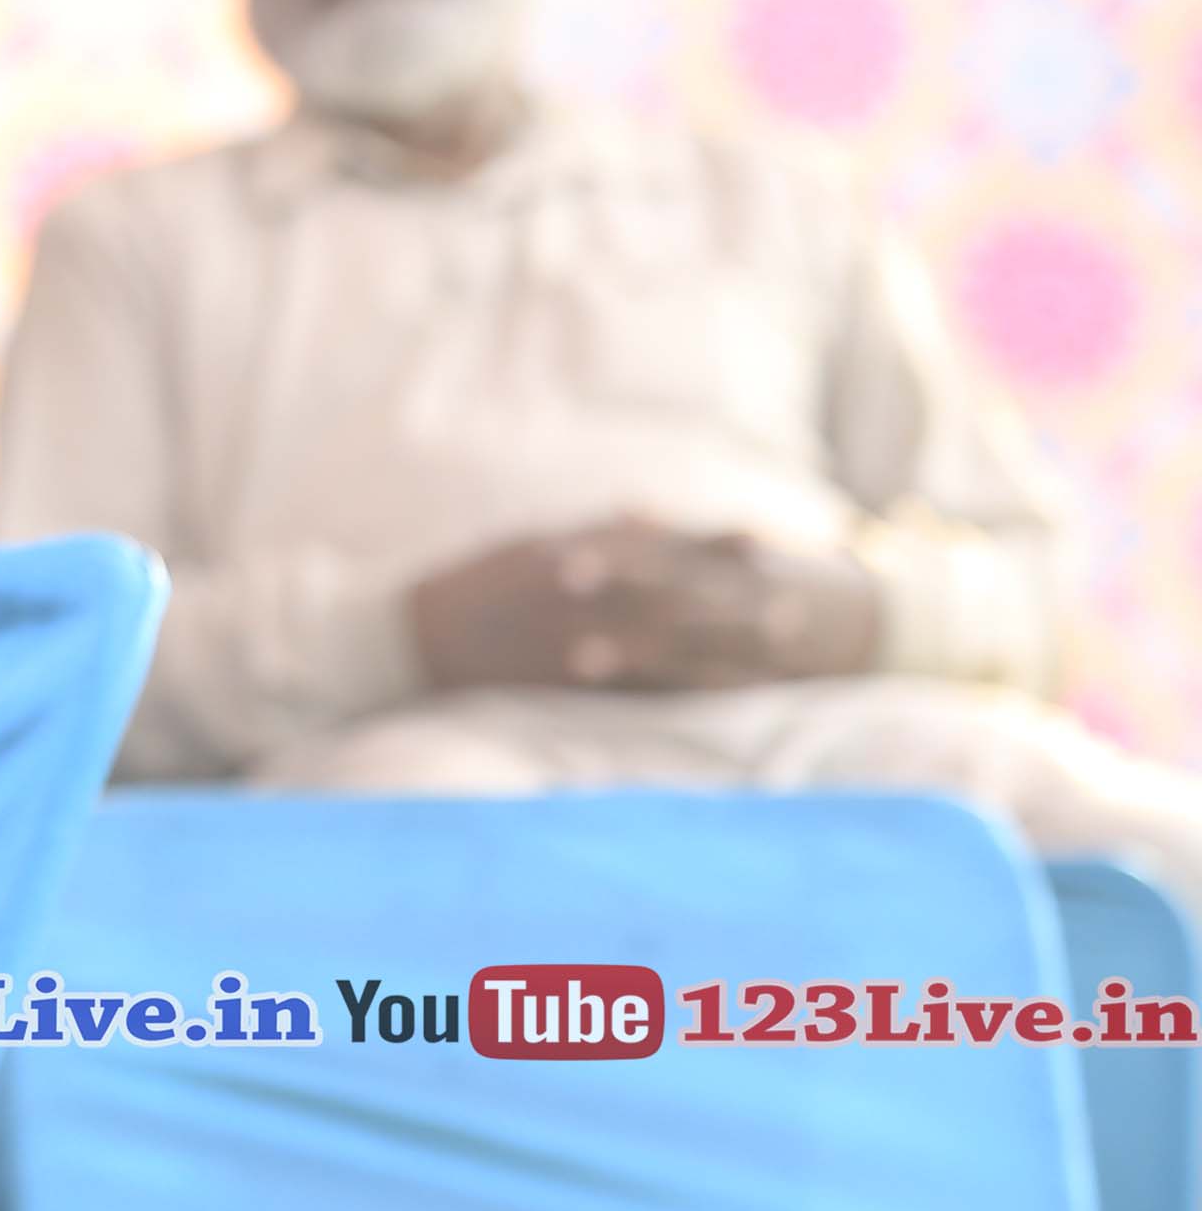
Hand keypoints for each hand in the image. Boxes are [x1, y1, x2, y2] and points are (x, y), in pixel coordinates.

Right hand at [411, 519, 883, 693]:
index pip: (663, 549)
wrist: (414, 639)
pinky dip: (683, 692)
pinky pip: (638, 690)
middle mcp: (588, 602)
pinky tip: (718, 699)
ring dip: (725, 653)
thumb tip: (647, 510)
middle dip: (737, 604)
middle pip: (680, 601)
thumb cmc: (474, 586)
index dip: (716, 547)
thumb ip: (596, 532)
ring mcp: (580, 646)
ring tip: (773, 659)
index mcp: (581, 559)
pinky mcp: (569, 685)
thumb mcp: (531, 543)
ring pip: (669, 649)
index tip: (764, 542)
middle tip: (796, 608)